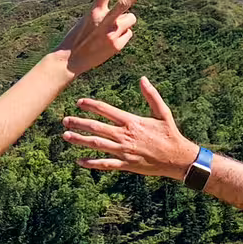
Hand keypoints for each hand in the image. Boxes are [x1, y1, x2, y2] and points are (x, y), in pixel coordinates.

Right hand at [55, 0, 155, 76]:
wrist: (70, 60)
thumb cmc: (79, 38)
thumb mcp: (88, 21)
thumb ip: (105, 15)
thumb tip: (125, 17)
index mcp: (94, 12)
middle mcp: (103, 21)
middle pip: (125, 3)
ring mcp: (111, 34)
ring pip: (131, 19)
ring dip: (126, 23)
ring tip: (111, 31)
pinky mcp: (116, 45)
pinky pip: (128, 35)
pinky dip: (122, 37)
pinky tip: (110, 43)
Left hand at [63, 77, 198, 179]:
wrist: (177, 158)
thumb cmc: (170, 133)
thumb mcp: (163, 112)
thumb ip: (152, 95)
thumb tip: (142, 78)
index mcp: (132, 122)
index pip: (106, 110)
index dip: (91, 105)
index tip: (79, 102)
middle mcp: (125, 136)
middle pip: (96, 128)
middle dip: (79, 123)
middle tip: (65, 120)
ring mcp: (124, 152)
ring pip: (97, 145)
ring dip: (80, 141)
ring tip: (66, 136)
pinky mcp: (126, 165)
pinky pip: (105, 164)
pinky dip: (91, 163)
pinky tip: (78, 161)